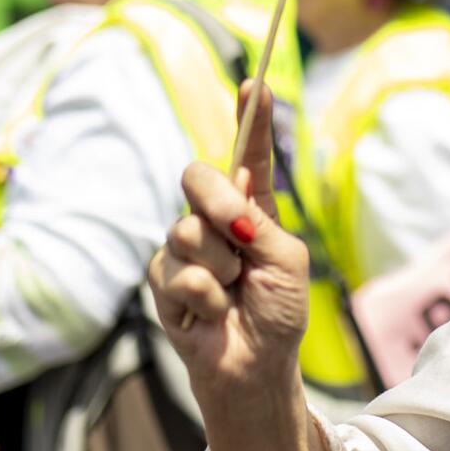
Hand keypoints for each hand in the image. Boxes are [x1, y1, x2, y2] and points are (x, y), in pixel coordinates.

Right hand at [150, 80, 309, 420]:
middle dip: (218, 202)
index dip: (249, 118)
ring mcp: (184, 249)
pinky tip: (212, 315)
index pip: (247, 154)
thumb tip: (230, 204)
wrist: (256, 368)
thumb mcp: (287, 261)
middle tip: (242, 237)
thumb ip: (261, 225)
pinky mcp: (162, 282)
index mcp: (251, 207)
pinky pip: (179, 274)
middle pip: (197, 178)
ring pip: (186, 232)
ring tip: (233, 293)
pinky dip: (205, 297)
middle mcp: (213, 220)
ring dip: (219, 267)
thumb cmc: (279, 313)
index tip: (253, 83)